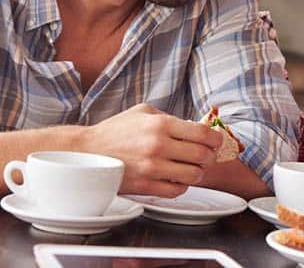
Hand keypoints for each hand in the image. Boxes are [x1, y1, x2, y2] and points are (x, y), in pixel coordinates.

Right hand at [86, 104, 222, 196]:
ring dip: (198, 172)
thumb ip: (171, 118)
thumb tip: (197, 127)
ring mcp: (152, 168)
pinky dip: (182, 185)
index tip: (216, 141)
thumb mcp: (144, 113)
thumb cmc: (115, 131)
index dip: (216, 139)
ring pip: (194, 176)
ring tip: (192, 167)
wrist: (87, 152)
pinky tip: (176, 178)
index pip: (203, 134)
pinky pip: (178, 191)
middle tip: (206, 155)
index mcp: (160, 124)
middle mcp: (158, 146)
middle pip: (203, 156)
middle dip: (210, 156)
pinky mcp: (146, 186)